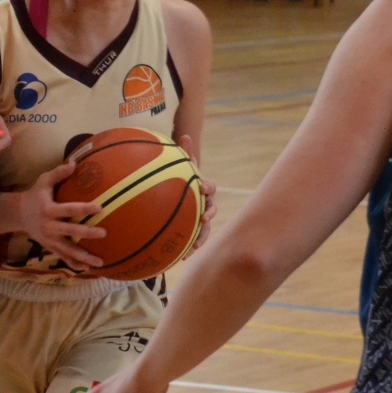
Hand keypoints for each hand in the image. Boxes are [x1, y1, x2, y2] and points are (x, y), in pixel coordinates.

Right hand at [18, 161, 106, 267]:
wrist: (17, 214)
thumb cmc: (35, 195)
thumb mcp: (43, 181)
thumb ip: (58, 173)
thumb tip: (75, 163)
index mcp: (48, 209)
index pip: (69, 209)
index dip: (84, 209)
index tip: (100, 208)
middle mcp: (49, 226)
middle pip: (70, 232)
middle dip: (87, 234)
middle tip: (103, 233)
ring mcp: (49, 239)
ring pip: (68, 250)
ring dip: (84, 257)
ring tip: (100, 262)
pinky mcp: (49, 247)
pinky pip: (63, 257)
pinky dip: (75, 264)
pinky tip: (88, 269)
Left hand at [180, 133, 217, 250]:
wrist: (180, 194)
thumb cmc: (181, 179)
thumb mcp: (180, 167)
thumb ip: (184, 154)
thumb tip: (185, 135)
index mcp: (202, 189)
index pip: (210, 187)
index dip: (207, 187)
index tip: (201, 186)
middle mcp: (205, 204)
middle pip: (211, 210)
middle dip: (208, 215)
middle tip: (203, 217)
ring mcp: (200, 218)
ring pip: (204, 229)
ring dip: (201, 237)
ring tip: (194, 246)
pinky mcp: (193, 230)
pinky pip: (193, 239)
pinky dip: (189, 248)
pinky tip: (180, 258)